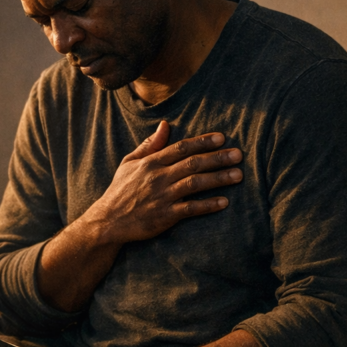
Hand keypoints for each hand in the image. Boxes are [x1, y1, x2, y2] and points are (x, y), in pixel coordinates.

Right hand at [84, 121, 241, 244]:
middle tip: (238, 154)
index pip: (181, 148)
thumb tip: (165, 125)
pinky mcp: (165, 216)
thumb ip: (149, 145)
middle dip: (217, 158)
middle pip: (193, 164)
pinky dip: (208, 205)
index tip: (222, 138)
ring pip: (195, 184)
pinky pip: (191, 209)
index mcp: (150, 163)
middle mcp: (158, 177)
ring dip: (218, 179)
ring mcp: (163, 197)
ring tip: (238, 175)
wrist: (108, 221)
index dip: (202, 142)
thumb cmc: (120, 191)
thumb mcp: (129, 163)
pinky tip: (223, 202)